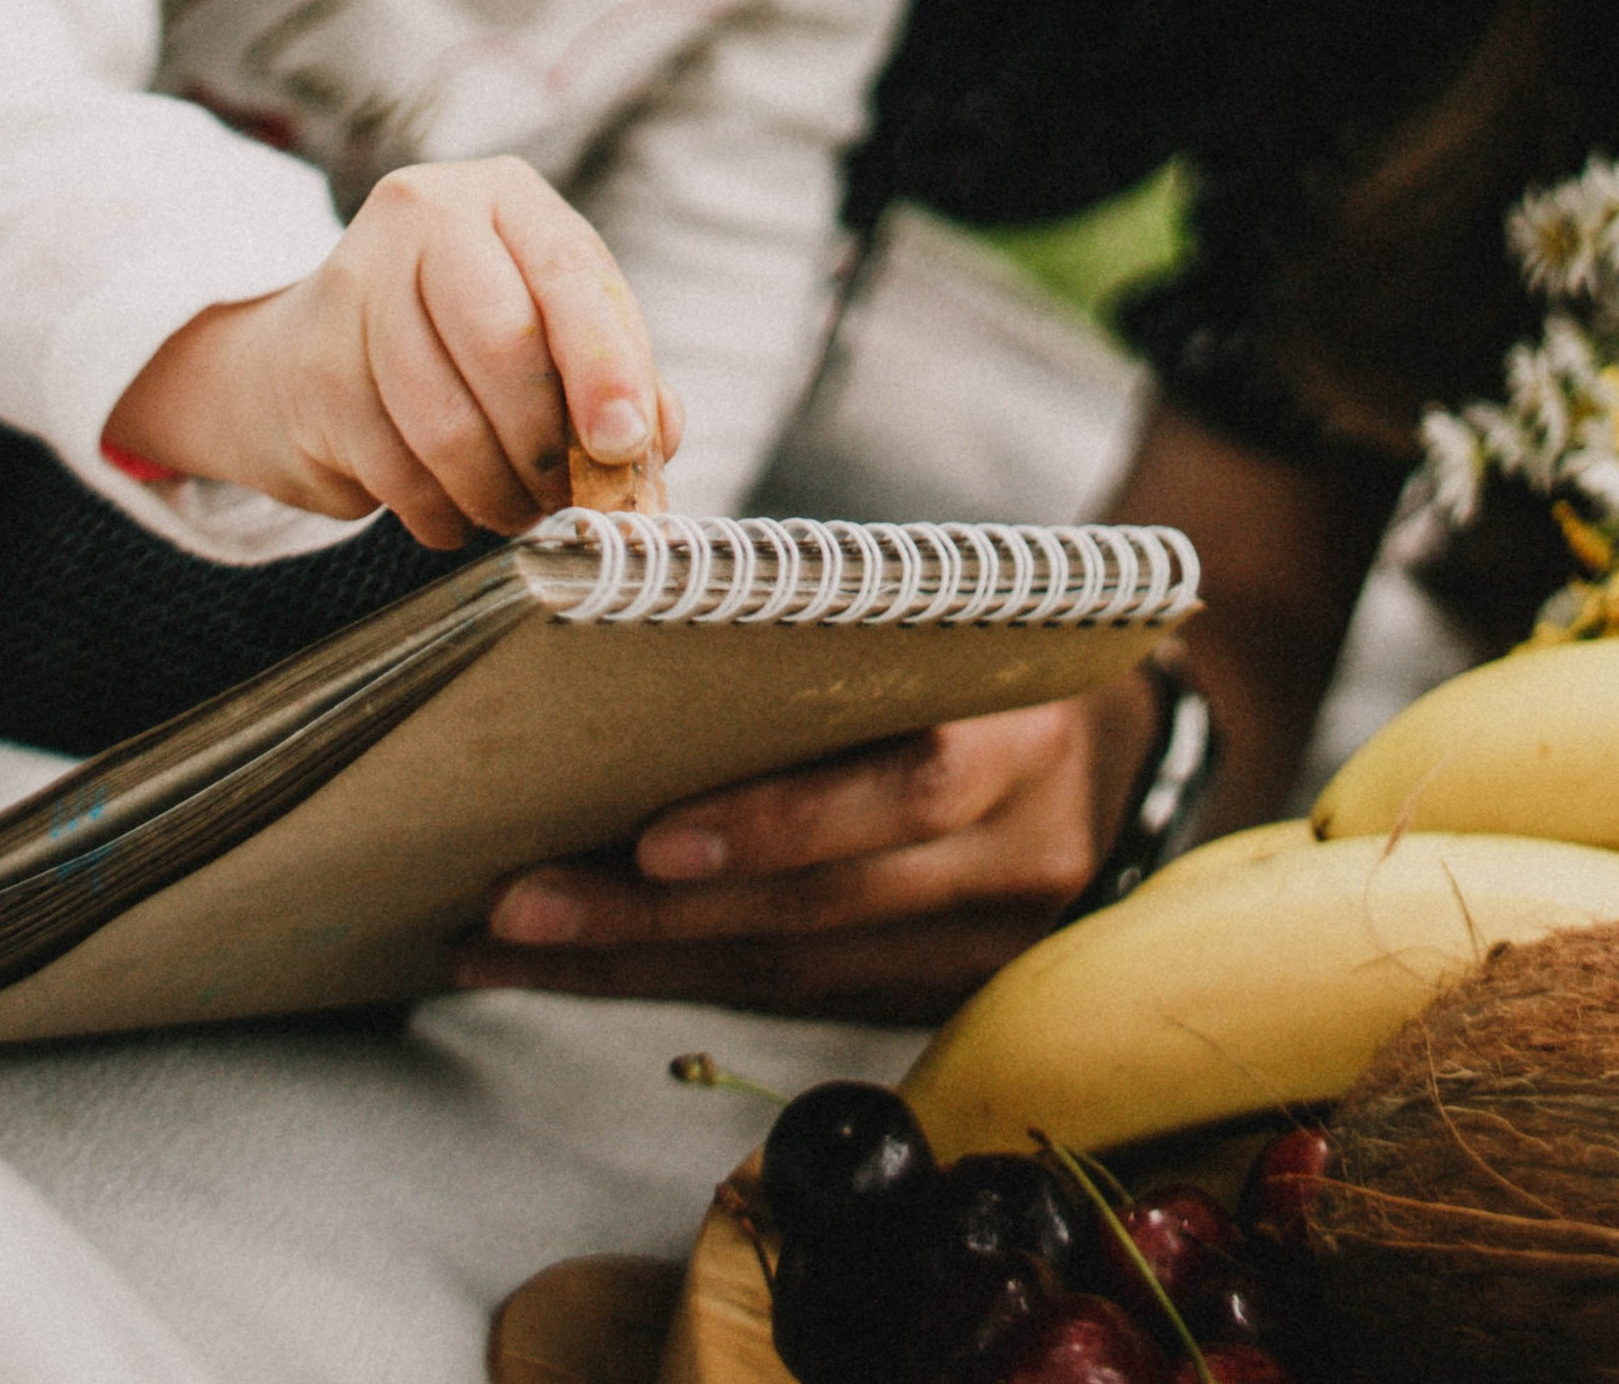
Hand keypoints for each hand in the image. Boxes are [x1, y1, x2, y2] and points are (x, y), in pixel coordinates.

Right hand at [104, 154, 679, 545]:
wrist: (308, 354)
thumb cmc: (459, 335)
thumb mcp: (547, 325)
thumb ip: (614, 371)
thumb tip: (653, 440)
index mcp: (503, 196)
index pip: (568, 275)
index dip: (604, 366)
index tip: (623, 444)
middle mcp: (424, 215)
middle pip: (504, 344)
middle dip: (547, 446)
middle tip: (567, 499)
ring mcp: (356, 283)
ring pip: (445, 421)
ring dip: (494, 492)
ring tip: (515, 511)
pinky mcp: (315, 363)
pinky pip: (393, 467)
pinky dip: (438, 511)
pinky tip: (454, 514)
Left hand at [451, 669, 1161, 1026]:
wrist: (1115, 760)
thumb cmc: (993, 652)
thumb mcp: (958, 617)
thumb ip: (847, 631)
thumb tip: (649, 625)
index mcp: (1028, 735)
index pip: (913, 790)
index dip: (786, 823)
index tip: (653, 836)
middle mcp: (1017, 859)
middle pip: (825, 907)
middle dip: (656, 915)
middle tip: (518, 903)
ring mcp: (981, 948)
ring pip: (790, 972)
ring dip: (634, 965)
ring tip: (503, 946)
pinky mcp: (933, 999)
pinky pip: (788, 1002)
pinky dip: (671, 984)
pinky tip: (571, 970)